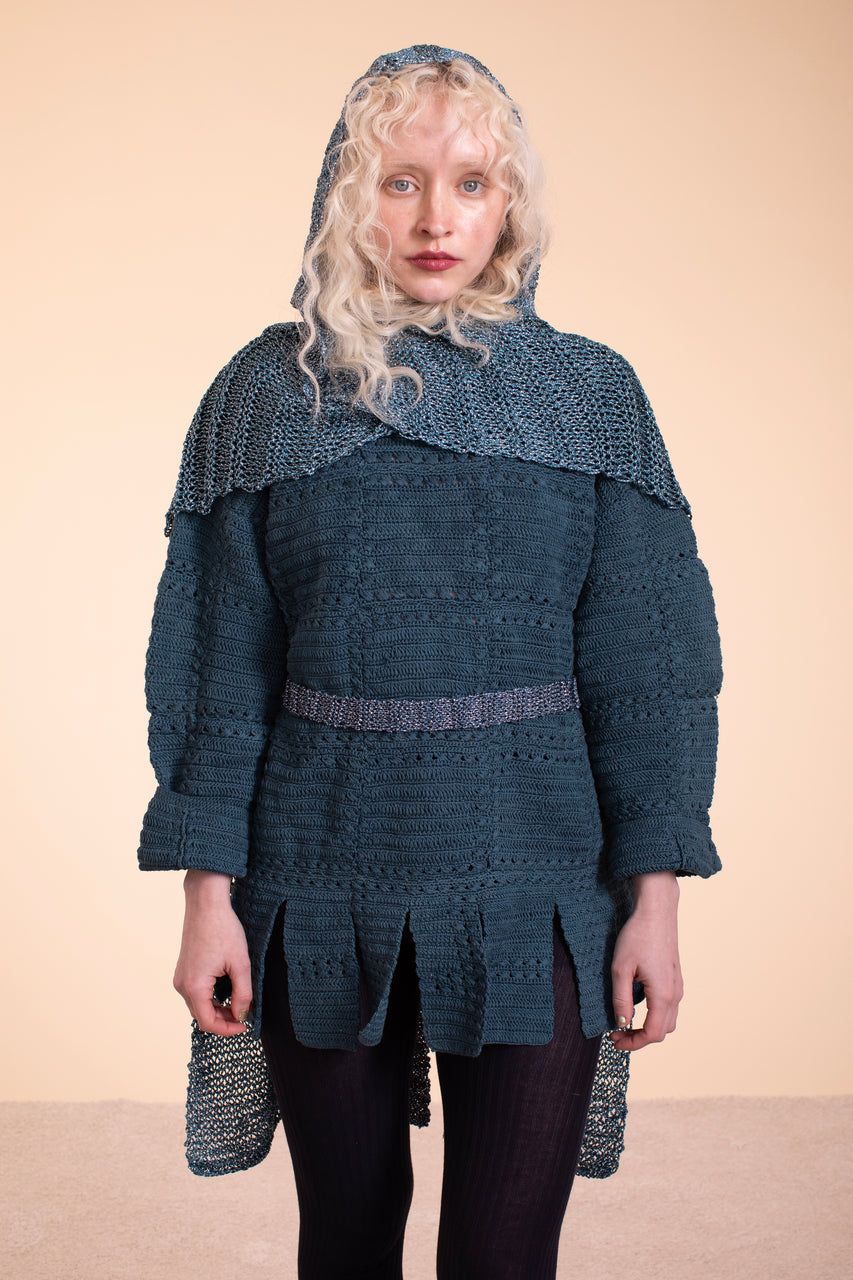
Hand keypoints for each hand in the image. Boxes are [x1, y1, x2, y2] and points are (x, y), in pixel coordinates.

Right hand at [173, 870, 252, 1035]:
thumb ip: (242, 994)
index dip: (228, 1029)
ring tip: (238, 1004)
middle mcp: (182, 985)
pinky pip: (196, 992)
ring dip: (217, 1009)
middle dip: (223, 1020)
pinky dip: (210, 998)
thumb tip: (242, 1015)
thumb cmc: (224, 930)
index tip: (246, 1026)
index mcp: (195, 987)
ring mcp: (180, 977)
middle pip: (202, 1016)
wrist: (206, 903)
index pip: (208, 1023)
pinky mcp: (183, 969)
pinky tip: (226, 991)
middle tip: (245, 1016)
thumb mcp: (240, 964)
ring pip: (198, 1005)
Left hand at [610, 871, 682, 1051]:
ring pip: (668, 1020)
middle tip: (617, 1035)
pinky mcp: (676, 978)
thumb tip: (622, 1023)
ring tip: (626, 1023)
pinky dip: (655, 1015)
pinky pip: (670, 1007)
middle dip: (640, 1039)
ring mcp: (678, 986)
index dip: (633, 1043)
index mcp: (663, 995)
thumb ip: (621, 999)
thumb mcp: (620, 969)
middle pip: (663, 1031)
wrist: (657, 911)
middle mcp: (675, 994)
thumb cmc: (637, 936)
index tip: (614, 1040)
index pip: (652, 1034)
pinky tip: (637, 1005)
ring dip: (649, 1028)